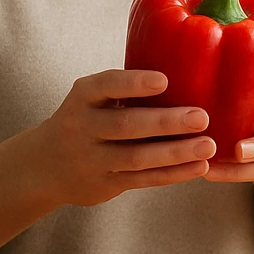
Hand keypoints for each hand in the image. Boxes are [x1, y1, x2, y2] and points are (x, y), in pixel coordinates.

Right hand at [34, 69, 215, 206]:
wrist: (45, 165)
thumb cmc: (84, 119)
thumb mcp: (90, 98)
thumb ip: (123, 88)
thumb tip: (184, 69)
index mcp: (82, 96)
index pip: (106, 85)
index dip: (134, 83)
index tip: (164, 80)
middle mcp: (83, 127)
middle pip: (126, 125)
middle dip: (166, 122)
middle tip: (202, 117)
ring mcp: (92, 158)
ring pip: (137, 157)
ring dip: (176, 152)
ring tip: (208, 145)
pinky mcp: (105, 184)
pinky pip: (143, 179)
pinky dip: (173, 174)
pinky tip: (199, 167)